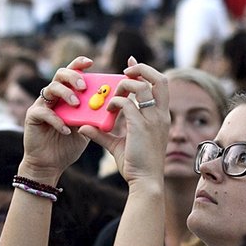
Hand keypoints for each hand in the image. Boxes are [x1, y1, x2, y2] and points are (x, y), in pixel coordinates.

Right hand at [19, 55, 93, 180]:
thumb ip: (94, 114)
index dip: (79, 63)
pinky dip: (57, 120)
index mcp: (66, 94)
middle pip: (60, 74)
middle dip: (73, 76)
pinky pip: (45, 112)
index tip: (91, 62)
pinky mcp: (32, 116)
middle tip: (84, 86)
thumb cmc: (69, 144)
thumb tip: (112, 102)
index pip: (71, 72)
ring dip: (66, 94)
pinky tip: (67, 130)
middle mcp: (53, 96)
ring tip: (76, 105)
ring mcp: (41, 105)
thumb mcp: (86, 127)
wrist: (51, 164)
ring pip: (51, 88)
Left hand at [81, 57, 169, 187]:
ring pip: (141, 87)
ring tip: (112, 94)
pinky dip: (115, 102)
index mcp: (161, 117)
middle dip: (142, 69)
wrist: (145, 181)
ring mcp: (153, 120)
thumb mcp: (118, 145)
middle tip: (125, 70)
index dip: (146, 71)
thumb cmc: (135, 165)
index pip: (160, 85)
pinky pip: (126, 104)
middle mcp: (161, 115)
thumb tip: (84, 126)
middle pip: (160, 79)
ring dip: (124, 85)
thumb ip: (102, 133)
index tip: (130, 64)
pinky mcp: (140, 126)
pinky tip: (107, 109)